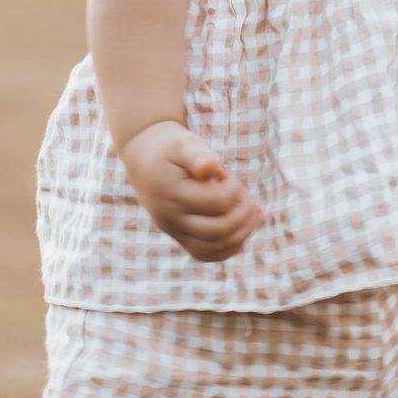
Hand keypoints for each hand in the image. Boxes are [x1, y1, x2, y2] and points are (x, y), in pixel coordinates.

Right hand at [117, 121, 263, 263]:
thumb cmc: (170, 148)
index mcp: (173, 194)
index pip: (217, 203)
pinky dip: (228, 248)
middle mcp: (170, 218)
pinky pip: (205, 254)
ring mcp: (174, 231)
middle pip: (218, 231)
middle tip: (247, 196)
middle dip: (243, 214)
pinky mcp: (179, 237)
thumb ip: (197, 154)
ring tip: (254, 212)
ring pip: (213, 249)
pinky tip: (243, 230)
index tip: (227, 174)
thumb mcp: (183, 143)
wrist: (143, 159)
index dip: (234, 188)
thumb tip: (211, 167)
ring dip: (241, 234)